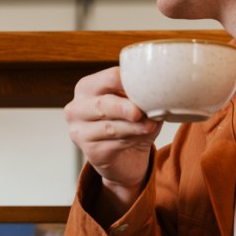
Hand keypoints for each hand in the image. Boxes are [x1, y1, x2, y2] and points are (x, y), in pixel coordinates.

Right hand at [64, 67, 160, 194]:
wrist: (124, 158)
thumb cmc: (128, 123)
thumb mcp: (136, 105)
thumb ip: (142, 98)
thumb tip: (159, 96)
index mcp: (87, 87)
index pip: (109, 78)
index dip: (130, 81)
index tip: (148, 85)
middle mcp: (77, 108)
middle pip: (101, 104)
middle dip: (123, 107)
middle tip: (139, 112)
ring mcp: (80, 132)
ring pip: (109, 127)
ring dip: (133, 127)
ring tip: (150, 125)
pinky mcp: (90, 152)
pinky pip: (113, 145)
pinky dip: (131, 140)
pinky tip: (143, 137)